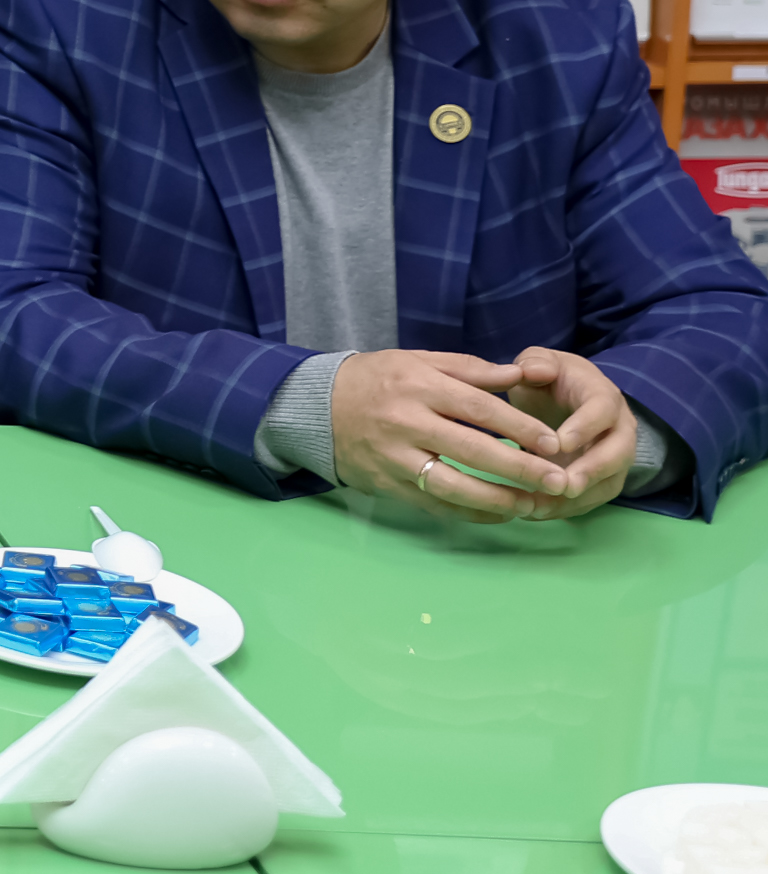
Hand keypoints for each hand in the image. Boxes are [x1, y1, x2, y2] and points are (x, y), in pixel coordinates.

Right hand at [325, 349, 584, 522]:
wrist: (315, 406)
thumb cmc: (377, 379)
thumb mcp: (418, 360)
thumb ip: (471, 369)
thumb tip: (521, 372)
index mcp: (418, 386)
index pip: (478, 408)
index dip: (519, 427)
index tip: (553, 444)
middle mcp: (406, 422)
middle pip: (472, 450)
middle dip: (520, 469)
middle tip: (558, 481)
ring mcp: (394, 457)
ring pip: (453, 485)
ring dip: (497, 499)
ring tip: (531, 505)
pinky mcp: (387, 484)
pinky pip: (434, 505)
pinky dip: (469, 513)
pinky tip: (497, 513)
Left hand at [495, 346, 638, 520]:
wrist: (565, 397)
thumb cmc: (550, 379)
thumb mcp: (539, 362)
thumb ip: (535, 362)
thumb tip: (533, 370)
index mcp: (603, 396)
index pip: (602, 411)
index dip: (584, 427)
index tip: (558, 443)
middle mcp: (619, 429)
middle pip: (617, 453)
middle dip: (592, 471)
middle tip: (564, 485)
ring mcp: (615, 457)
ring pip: (608, 482)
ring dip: (578, 498)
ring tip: (541, 507)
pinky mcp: (603, 479)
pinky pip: (593, 498)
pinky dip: (568, 508)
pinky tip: (536, 513)